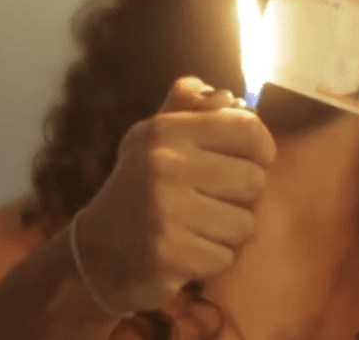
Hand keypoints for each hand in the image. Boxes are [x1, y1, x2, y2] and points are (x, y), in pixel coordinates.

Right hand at [73, 77, 275, 313]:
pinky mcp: (169, 254)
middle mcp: (164, 164)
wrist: (94, 255)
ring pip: (246, 223)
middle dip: (246, 198)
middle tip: (217, 203)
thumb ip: (189, 110)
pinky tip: (189, 252)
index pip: (247, 128)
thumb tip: (228, 97)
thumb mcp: (153, 140)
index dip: (264, 146)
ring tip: (201, 228)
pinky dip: (215, 260)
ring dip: (231, 232)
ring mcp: (165, 210)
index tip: (256, 160)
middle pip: (254, 179)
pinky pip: (228, 257)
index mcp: (165, 130)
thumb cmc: (139, 190)